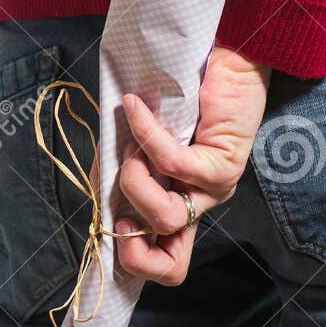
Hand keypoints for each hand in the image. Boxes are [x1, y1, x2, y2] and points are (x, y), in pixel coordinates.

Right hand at [115, 46, 269, 285]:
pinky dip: (144, 135)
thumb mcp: (140, 146)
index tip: (115, 225)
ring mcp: (216, 190)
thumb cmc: (181, 100)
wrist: (224, 61)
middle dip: (126, 227)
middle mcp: (202, 205)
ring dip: (134, 179)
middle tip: (123, 180)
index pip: (170, 265)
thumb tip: (101, 196)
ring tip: (133, 144)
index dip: (137, 262)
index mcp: (183, 207)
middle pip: (166, 259)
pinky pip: (170, 163)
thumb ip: (125, 172)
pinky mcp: (223, 165)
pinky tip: (137, 108)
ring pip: (165, 215)